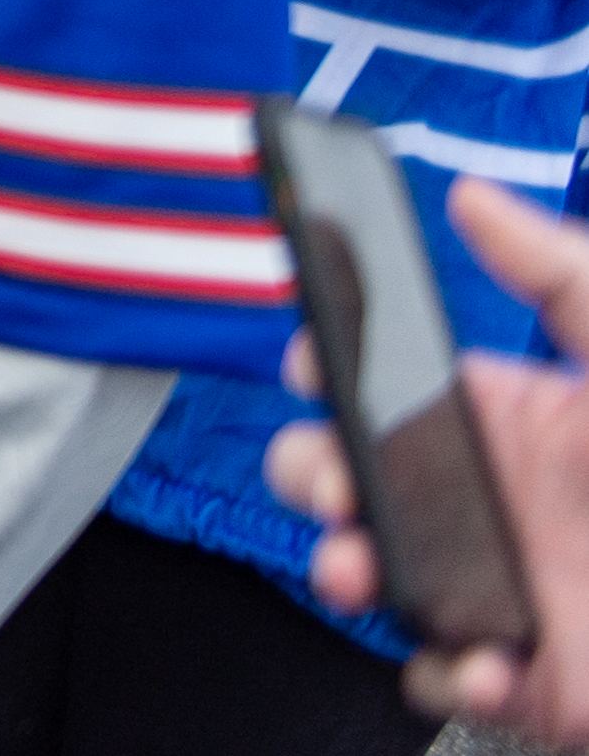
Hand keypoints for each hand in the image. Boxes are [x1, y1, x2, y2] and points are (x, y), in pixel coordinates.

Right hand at [271, 179, 588, 734]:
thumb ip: (560, 275)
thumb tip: (470, 196)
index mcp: (501, 418)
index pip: (379, 385)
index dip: (328, 370)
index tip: (317, 365)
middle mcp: (484, 498)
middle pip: (346, 474)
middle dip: (310, 472)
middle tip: (335, 482)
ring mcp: (499, 585)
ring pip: (373, 573)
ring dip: (346, 571)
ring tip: (363, 572)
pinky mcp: (526, 671)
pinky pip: (447, 676)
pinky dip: (445, 673)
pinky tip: (488, 661)